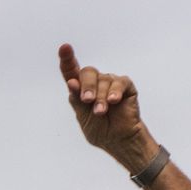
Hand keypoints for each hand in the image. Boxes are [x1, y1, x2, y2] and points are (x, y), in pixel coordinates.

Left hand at [58, 44, 153, 167]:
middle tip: (87, 101)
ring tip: (101, 112)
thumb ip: (77, 100)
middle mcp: (96, 83)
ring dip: (101, 97)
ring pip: (103, 80)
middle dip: (86, 86)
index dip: (67, 59)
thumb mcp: (83, 116)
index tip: (64, 48)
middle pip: (88, 72)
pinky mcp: (125, 87)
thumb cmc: (100, 129)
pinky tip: (113, 101)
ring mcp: (111, 83)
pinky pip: (119, 82)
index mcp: (81, 89)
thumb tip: (71, 82)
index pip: (71, 71)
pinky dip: (114, 92)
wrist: (118, 140)